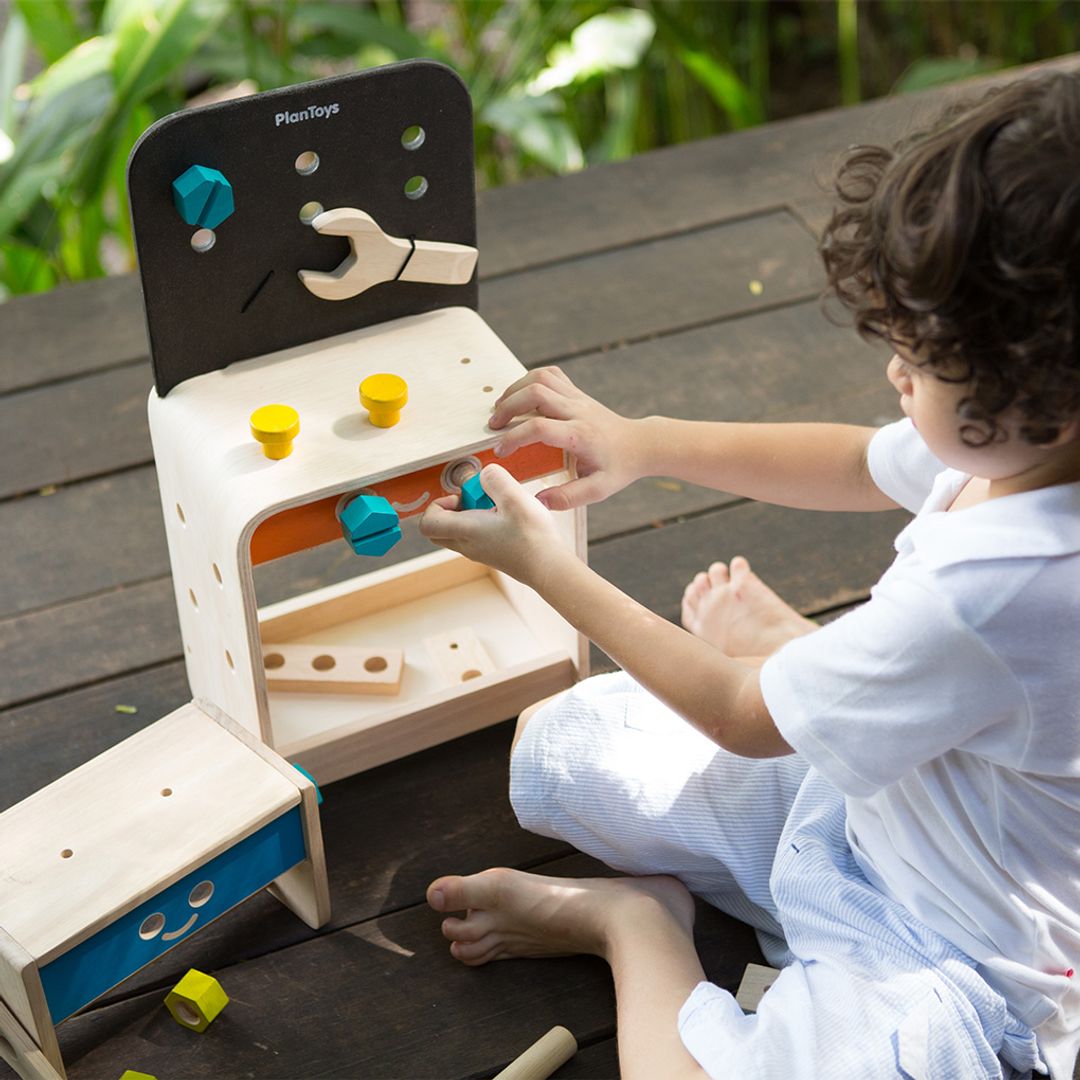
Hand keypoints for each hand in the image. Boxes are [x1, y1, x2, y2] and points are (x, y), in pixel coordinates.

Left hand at [419, 464, 570, 587]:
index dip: (437, 504)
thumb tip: (485, 475)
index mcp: (465, 531)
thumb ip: (494, 478)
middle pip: (440, 528)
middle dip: (452, 508)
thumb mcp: (513, 496)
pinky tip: (509, 516)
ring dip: (471, 513)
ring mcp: (480, 552)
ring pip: (459, 531)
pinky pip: (476, 536)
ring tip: (497, 505)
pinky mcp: (493, 554)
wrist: (549, 567)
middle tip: (475, 499)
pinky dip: (485, 522)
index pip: (427, 523)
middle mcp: (467, 545)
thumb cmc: (532, 537)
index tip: (461, 496)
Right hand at [488, 367, 644, 509]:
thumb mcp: (598, 490)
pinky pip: (551, 375)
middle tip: (493, 425)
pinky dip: (530, 379)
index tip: (501, 450)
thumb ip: (568, 498)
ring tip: (501, 409)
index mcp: (580, 435)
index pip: (540, 427)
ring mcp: (577, 398)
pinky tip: (520, 397)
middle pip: (535, 393)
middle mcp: (577, 411)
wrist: (639, 445)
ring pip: (541, 378)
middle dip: (508, 406)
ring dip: (515, 389)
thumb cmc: (618, 468)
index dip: (515, 437)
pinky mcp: (576, 393)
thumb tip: (538, 501)